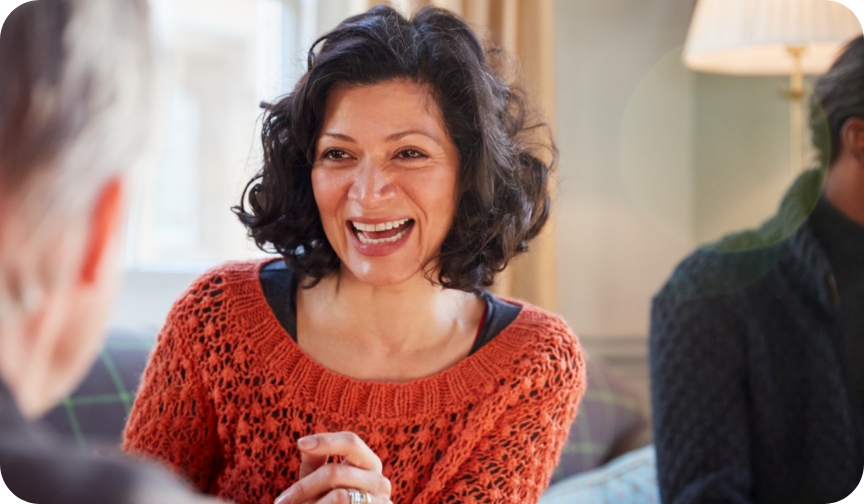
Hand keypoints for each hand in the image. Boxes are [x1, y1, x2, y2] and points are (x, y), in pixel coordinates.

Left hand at [274, 432, 391, 503]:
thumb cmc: (328, 502)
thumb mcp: (320, 477)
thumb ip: (315, 458)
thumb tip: (304, 443)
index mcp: (369, 463)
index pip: (351, 442)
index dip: (326, 440)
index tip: (300, 443)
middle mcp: (380, 481)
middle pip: (336, 472)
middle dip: (303, 487)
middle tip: (281, 501)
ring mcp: (381, 502)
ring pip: (339, 496)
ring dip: (311, 503)